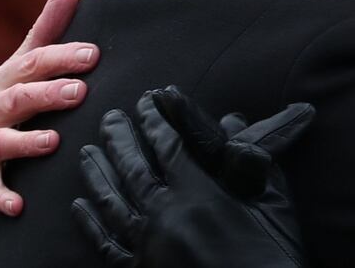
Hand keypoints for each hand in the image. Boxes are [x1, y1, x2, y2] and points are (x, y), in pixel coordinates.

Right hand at [0, 0, 98, 233]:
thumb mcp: (15, 71)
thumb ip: (43, 35)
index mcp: (2, 81)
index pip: (32, 64)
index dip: (61, 58)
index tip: (93, 54)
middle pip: (17, 99)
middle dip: (46, 94)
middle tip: (80, 92)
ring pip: (0, 143)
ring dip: (25, 143)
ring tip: (52, 142)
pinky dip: (0, 198)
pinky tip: (19, 206)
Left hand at [72, 87, 313, 267]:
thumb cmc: (275, 255)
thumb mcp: (274, 203)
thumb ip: (251, 163)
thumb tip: (233, 121)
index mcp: (200, 197)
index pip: (168, 147)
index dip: (155, 121)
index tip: (146, 101)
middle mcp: (166, 219)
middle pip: (132, 170)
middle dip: (119, 139)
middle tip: (109, 117)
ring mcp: (148, 249)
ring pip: (112, 203)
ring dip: (97, 174)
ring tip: (86, 152)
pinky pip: (106, 246)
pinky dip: (90, 224)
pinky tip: (79, 206)